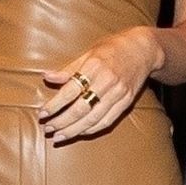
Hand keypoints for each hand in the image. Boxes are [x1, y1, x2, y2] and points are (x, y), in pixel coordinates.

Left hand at [41, 28, 162, 143]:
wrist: (143, 49)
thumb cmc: (113, 48)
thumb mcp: (89, 52)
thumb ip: (69, 69)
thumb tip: (47, 77)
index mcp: (95, 66)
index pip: (71, 90)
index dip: (55, 104)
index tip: (43, 113)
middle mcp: (107, 82)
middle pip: (81, 108)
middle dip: (62, 121)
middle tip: (48, 128)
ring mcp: (118, 94)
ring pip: (93, 119)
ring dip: (74, 130)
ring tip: (59, 136)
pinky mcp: (126, 102)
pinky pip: (107, 121)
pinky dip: (91, 129)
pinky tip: (79, 133)